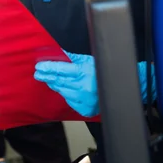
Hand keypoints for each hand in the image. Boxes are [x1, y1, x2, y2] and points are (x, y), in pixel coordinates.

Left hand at [35, 53, 156, 116]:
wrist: (124, 87)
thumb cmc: (107, 70)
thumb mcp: (91, 60)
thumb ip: (74, 58)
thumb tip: (59, 52)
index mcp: (85, 73)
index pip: (61, 70)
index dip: (49, 68)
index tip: (39, 66)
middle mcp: (83, 88)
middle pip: (59, 81)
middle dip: (48, 76)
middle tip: (38, 73)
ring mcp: (84, 100)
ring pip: (63, 91)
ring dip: (55, 84)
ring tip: (48, 79)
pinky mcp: (86, 109)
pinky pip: (70, 100)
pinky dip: (65, 93)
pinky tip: (61, 88)